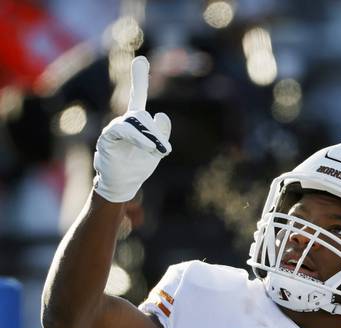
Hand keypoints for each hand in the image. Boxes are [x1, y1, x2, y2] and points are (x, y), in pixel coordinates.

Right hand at [93, 56, 171, 202]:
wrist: (122, 186)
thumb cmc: (136, 167)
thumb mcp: (155, 150)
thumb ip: (160, 134)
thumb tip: (162, 115)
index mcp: (134, 123)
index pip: (136, 97)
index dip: (138, 80)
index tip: (141, 60)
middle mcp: (123, 122)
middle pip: (141, 116)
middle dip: (155, 133)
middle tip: (164, 150)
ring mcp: (114, 129)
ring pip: (134, 122)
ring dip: (148, 137)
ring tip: (157, 150)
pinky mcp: (107, 137)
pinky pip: (122, 130)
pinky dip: (137, 137)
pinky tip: (148, 146)